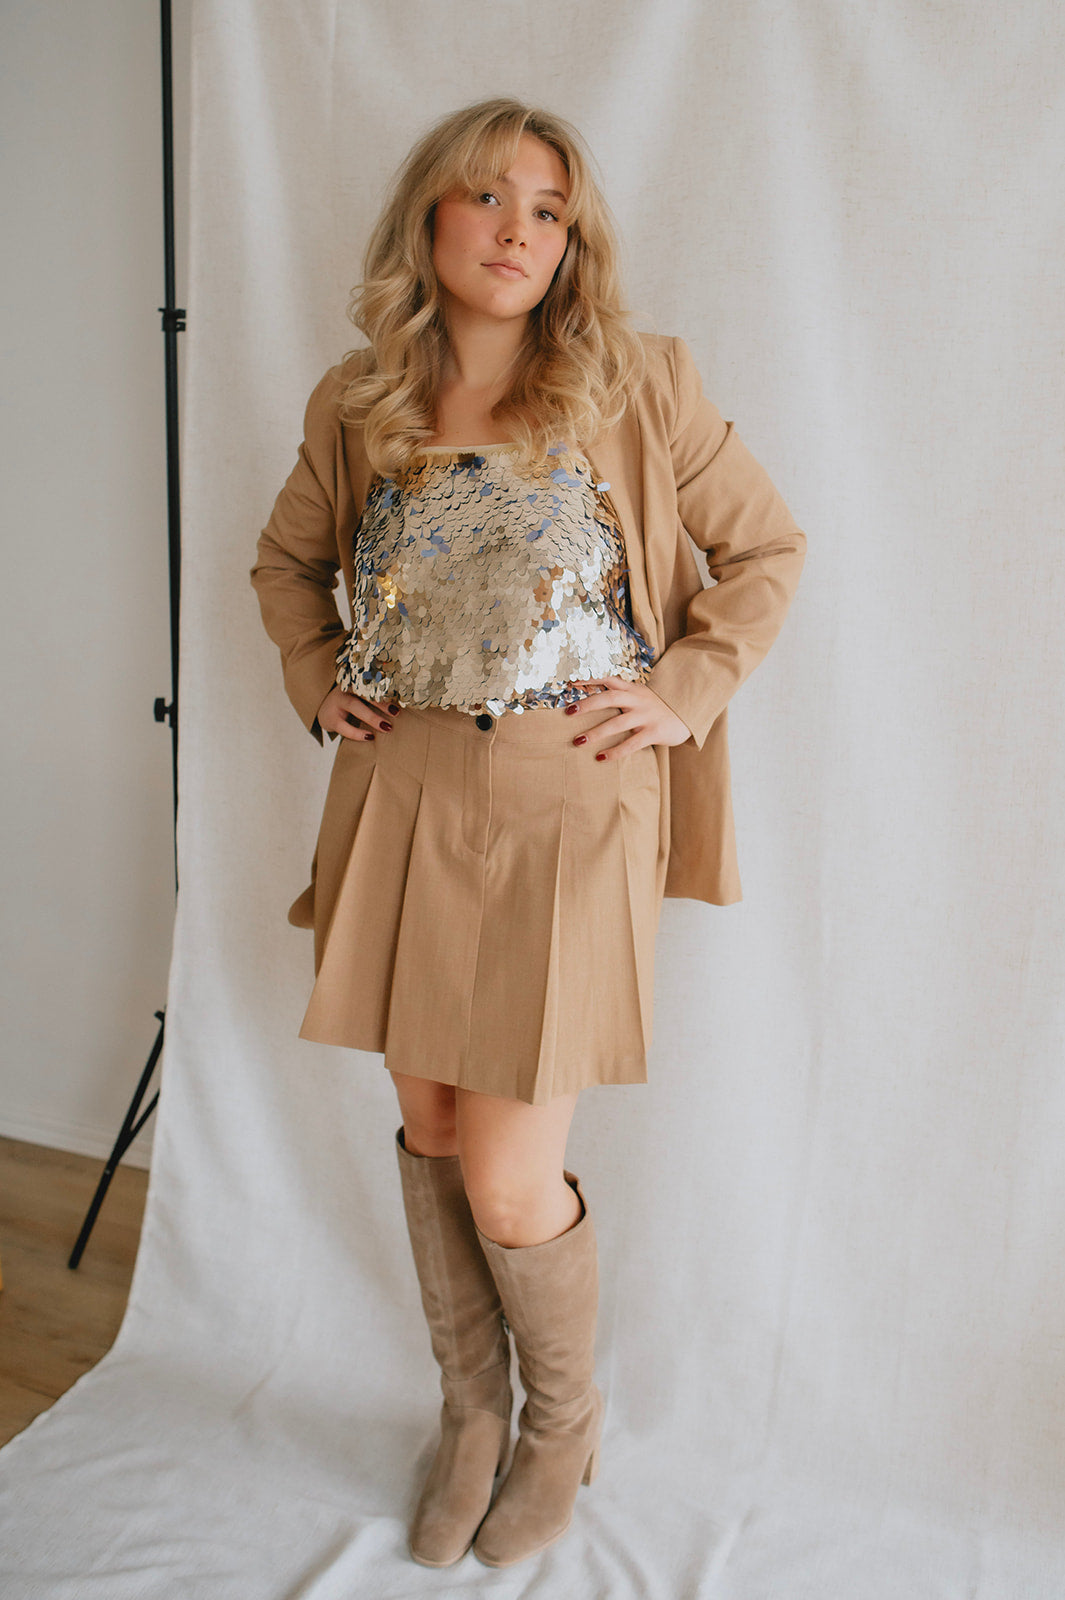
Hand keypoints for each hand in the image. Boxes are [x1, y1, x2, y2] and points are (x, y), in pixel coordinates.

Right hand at [317, 684, 400, 740]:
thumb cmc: (351, 703)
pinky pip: (344, 726)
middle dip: (381, 702)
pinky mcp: (331, 718)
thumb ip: (377, 696)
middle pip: (364, 692)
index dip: (385, 686)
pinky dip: (357, 733)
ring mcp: (337, 702)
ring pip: (355, 706)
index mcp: (356, 681)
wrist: (324, 712)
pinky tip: (370, 736)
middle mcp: (346, 689)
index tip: (400, 694)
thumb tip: (403, 703)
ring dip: (372, 717)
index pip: (371, 681)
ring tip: (387, 727)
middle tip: (397, 712)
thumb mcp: (362, 696)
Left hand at [564, 676, 691, 760]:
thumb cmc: (658, 707)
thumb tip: (594, 700)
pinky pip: (631, 743)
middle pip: (609, 698)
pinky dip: (615, 751)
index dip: (590, 679)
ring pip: (617, 723)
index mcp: (633, 690)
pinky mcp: (654, 732)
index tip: (571, 681)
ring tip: (578, 741)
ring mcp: (646, 716)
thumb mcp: (641, 696)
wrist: (689, 714)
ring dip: (596, 732)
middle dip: (587, 705)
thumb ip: (623, 696)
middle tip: (568, 712)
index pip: (609, 679)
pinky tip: (600, 757)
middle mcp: (638, 700)